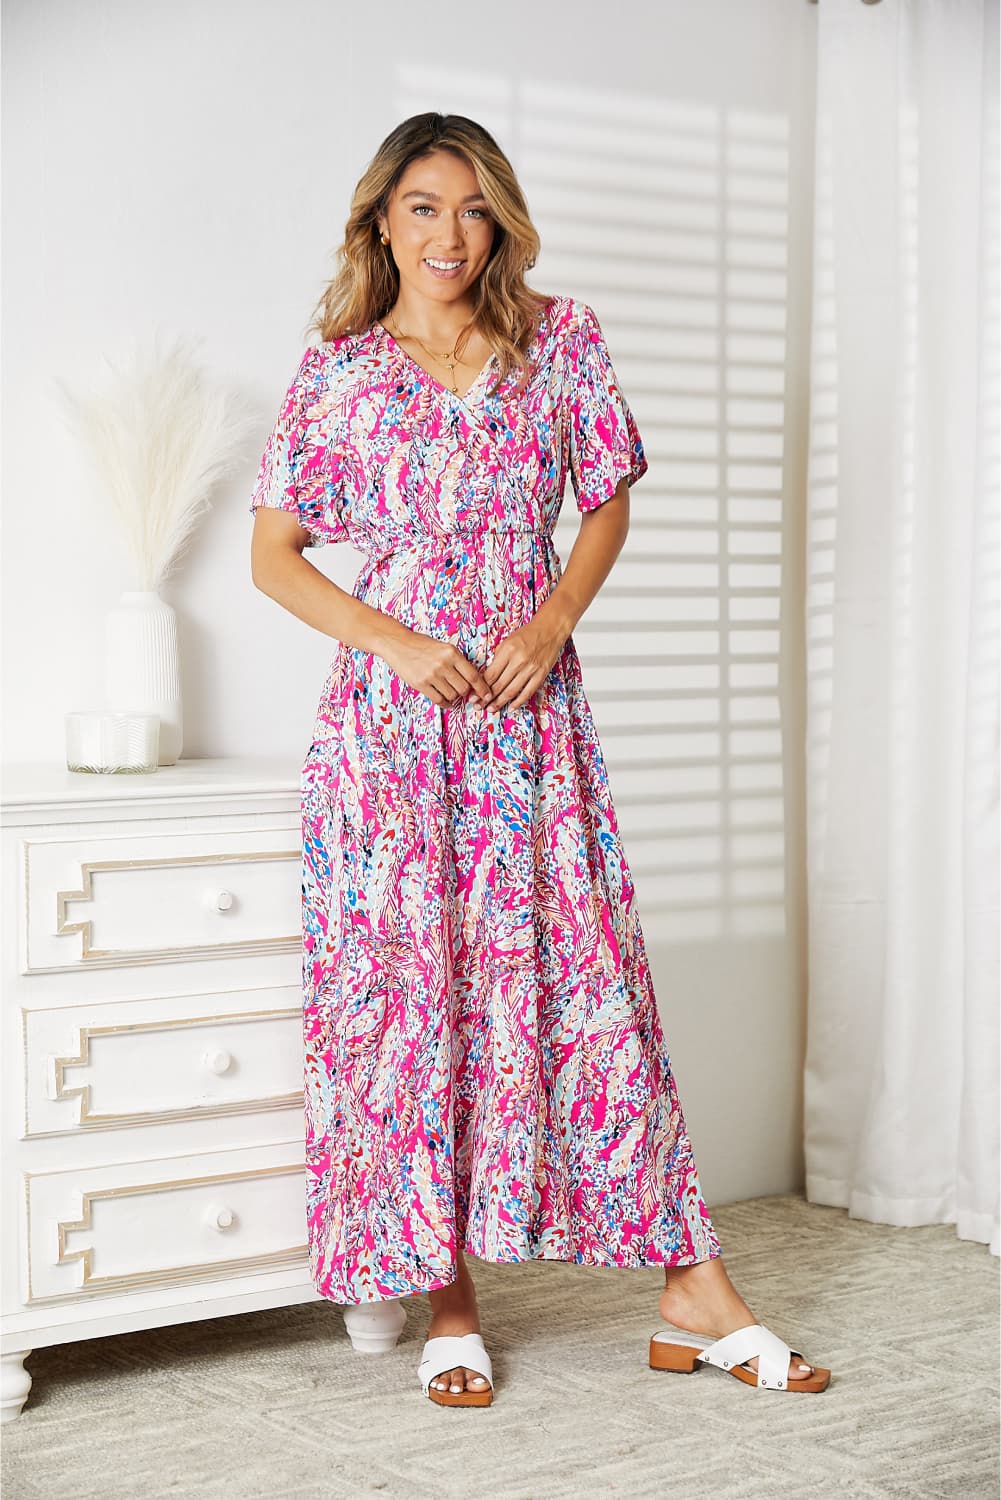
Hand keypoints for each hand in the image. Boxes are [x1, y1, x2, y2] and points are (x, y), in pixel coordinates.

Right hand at [379, 627, 493, 709]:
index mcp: (452, 653)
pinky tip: (447, 702)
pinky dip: (446, 703)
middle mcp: (443, 664)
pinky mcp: (420, 684)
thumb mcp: (444, 648)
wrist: (398, 644)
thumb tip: (473, 682)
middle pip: (464, 688)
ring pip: (452, 695)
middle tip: (463, 691)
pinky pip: (439, 700)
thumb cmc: (423, 645)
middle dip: (466, 693)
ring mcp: (431, 675)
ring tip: (450, 691)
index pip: (473, 675)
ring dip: (454, 697)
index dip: (482, 688)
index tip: (487, 695)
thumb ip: (458, 662)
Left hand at [482, 616, 567, 713]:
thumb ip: (498, 659)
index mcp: (508, 651)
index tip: (474, 696)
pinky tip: (510, 707)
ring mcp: (531, 669)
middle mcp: (519, 661)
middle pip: (499, 685)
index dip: (481, 688)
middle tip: (479, 706)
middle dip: (486, 698)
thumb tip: (488, 677)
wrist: (550, 629)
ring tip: (491, 709)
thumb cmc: (527, 634)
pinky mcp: (541, 675)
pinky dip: (518, 702)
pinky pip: (527, 692)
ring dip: (500, 703)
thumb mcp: (507, 641)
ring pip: (511, 691)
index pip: (491, 675)